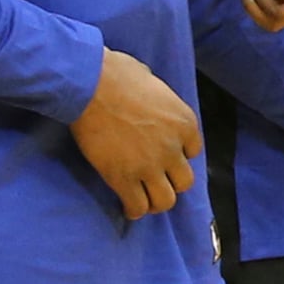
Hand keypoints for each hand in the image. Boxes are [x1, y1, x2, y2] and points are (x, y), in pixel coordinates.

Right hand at [72, 47, 200, 219]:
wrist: (90, 85)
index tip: (165, 155)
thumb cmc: (116, 73)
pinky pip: (137, 206)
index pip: (193, 151)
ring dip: (156, 202)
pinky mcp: (124, 178)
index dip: (178, 154)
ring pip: (165, 201)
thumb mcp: (151, 79)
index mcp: (184, 122)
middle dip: (171, 183)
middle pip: (185, 181)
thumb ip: (157, 96)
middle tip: (156, 180)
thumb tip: (148, 95)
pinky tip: (127, 208)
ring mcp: (149, 166)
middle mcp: (173, 148)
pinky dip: (133, 210)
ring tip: (144, 199)